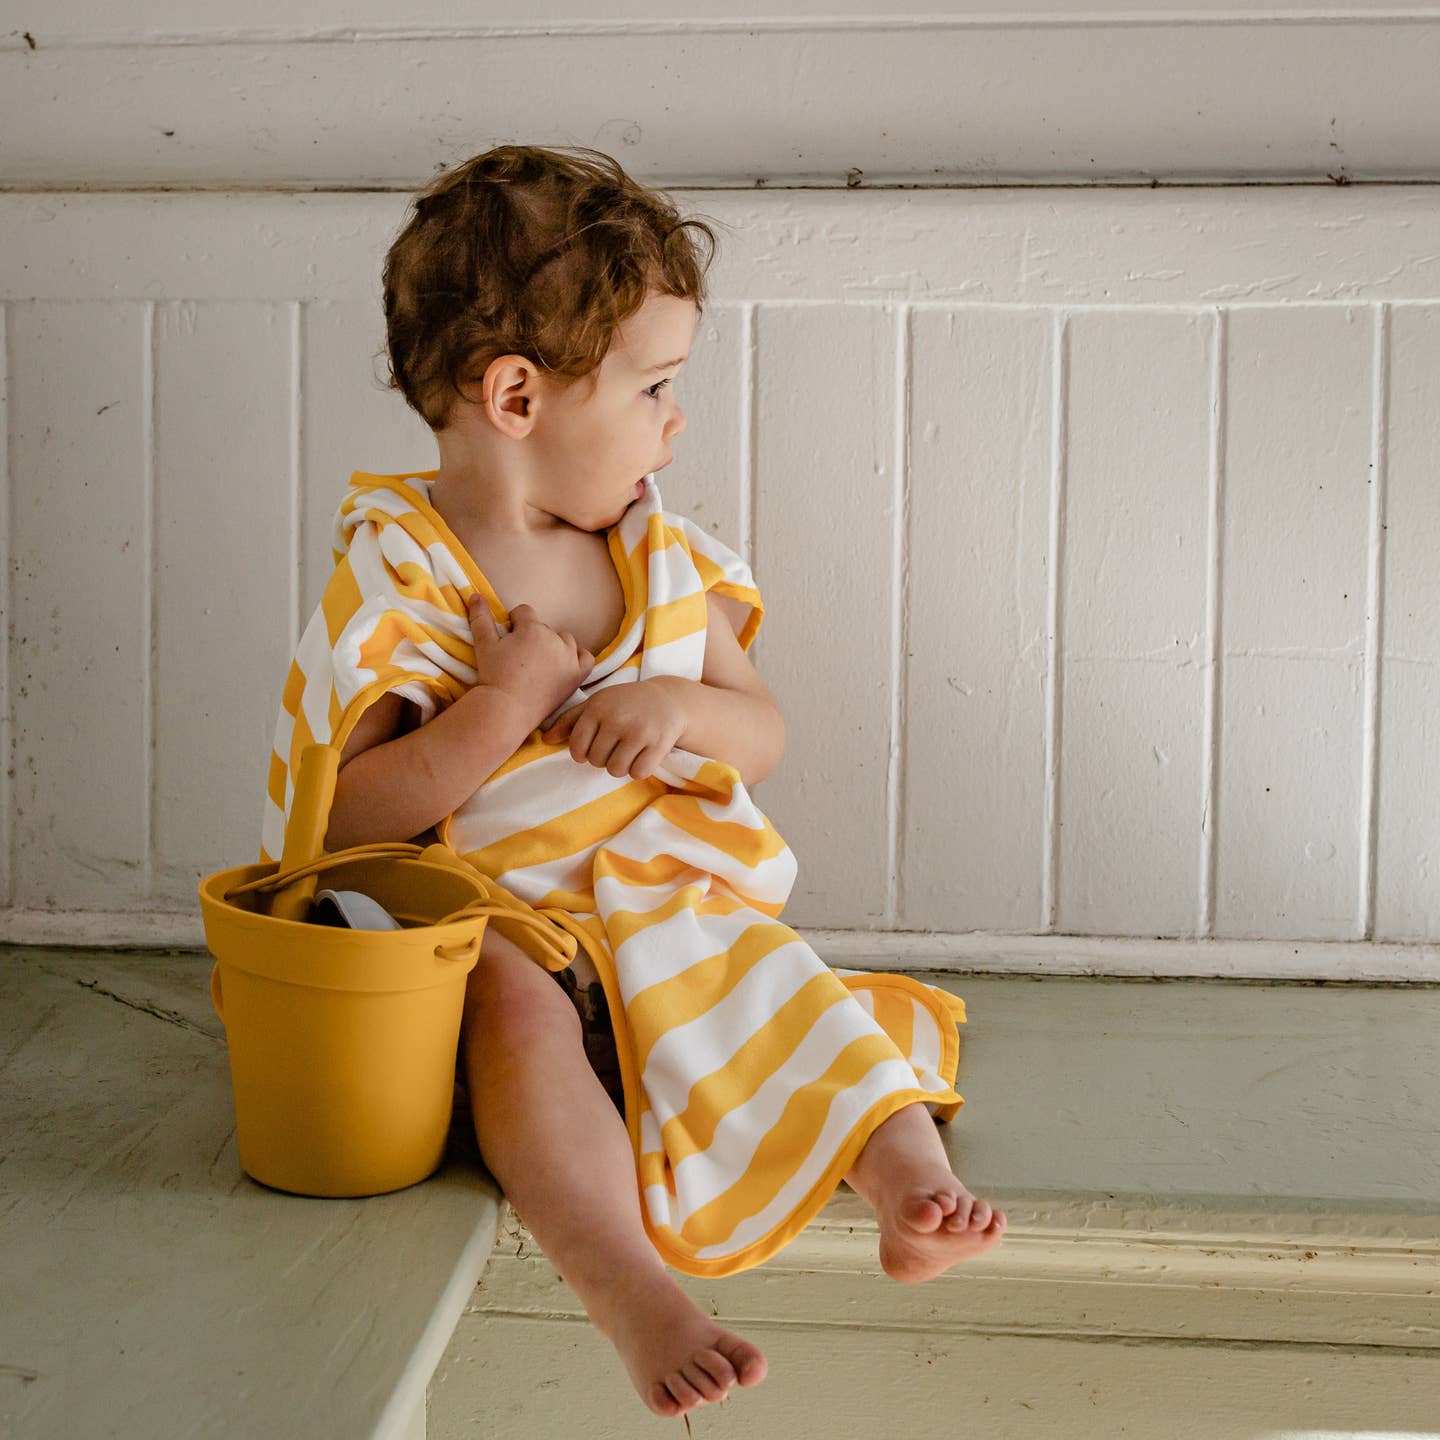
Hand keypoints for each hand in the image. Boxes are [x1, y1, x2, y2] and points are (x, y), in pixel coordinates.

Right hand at [467, 597, 593, 725]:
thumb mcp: (484, 645)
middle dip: (532, 636)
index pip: (525, 612)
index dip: (514, 623)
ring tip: (538, 661)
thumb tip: (475, 595)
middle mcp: (555, 640)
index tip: (508, 637)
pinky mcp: (576, 676)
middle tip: (519, 656)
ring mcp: (568, 658)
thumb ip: (481, 618)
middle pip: (544, 627)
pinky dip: (578, 658)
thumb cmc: (494, 676)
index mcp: (533, 628)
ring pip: (565, 640)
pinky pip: (586, 658)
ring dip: (554, 645)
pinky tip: (564, 663)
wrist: (507, 709)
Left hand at [540, 678, 686, 779]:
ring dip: (620, 766)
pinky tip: (643, 755)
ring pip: (616, 770)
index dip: (583, 754)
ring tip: (628, 751)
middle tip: (616, 746)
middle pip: (596, 761)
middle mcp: (617, 719)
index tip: (593, 747)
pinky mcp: (658, 744)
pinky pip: (637, 773)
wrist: (668, 699)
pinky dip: (638, 770)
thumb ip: (570, 721)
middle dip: (604, 758)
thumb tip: (546, 740)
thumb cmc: (625, 703)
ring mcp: (639, 732)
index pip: (578, 748)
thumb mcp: (597, 704)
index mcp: (598, 708)